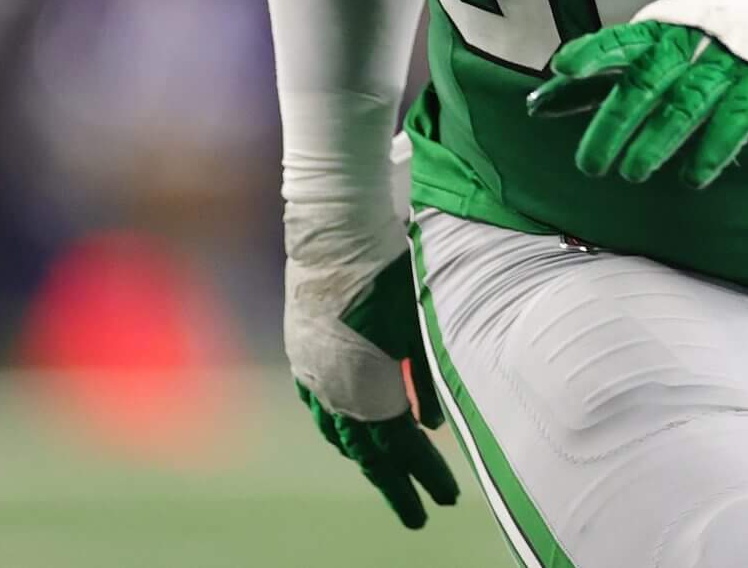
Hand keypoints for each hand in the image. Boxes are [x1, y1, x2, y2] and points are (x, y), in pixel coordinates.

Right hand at [292, 250, 459, 529]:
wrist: (333, 232)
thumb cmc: (388, 272)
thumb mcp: (418, 323)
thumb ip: (427, 378)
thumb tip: (435, 424)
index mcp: (367, 386)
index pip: (401, 446)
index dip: (425, 475)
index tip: (446, 499)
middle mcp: (334, 390)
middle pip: (368, 452)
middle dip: (396, 485)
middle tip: (419, 515)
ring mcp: (313, 374)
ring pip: (340, 434)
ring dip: (367, 459)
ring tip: (390, 479)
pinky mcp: (302, 354)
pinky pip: (320, 409)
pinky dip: (338, 430)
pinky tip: (348, 435)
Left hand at [526, 20, 747, 187]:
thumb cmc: (704, 39)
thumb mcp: (650, 51)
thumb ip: (596, 79)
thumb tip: (534, 105)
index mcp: (661, 29)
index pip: (622, 40)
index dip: (594, 52)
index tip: (564, 66)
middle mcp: (692, 41)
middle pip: (647, 81)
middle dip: (616, 123)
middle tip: (591, 166)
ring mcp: (729, 62)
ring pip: (686, 104)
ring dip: (657, 141)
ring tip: (633, 174)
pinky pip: (733, 121)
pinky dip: (712, 150)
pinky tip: (693, 178)